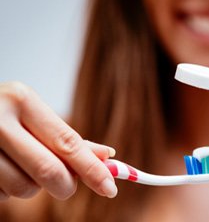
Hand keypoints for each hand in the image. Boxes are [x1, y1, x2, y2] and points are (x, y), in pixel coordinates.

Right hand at [0, 82, 116, 199]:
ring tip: (21, 165)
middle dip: (66, 185)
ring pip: (25, 188)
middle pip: (49, 171)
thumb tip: (107, 156)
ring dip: (33, 187)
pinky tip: (2, 169)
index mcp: (21, 100)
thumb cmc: (2, 114)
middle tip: (67, 185)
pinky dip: (9, 190)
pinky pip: (3, 196)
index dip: (92, 169)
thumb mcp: (33, 115)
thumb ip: (67, 138)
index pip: (67, 143)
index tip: (111, 188)